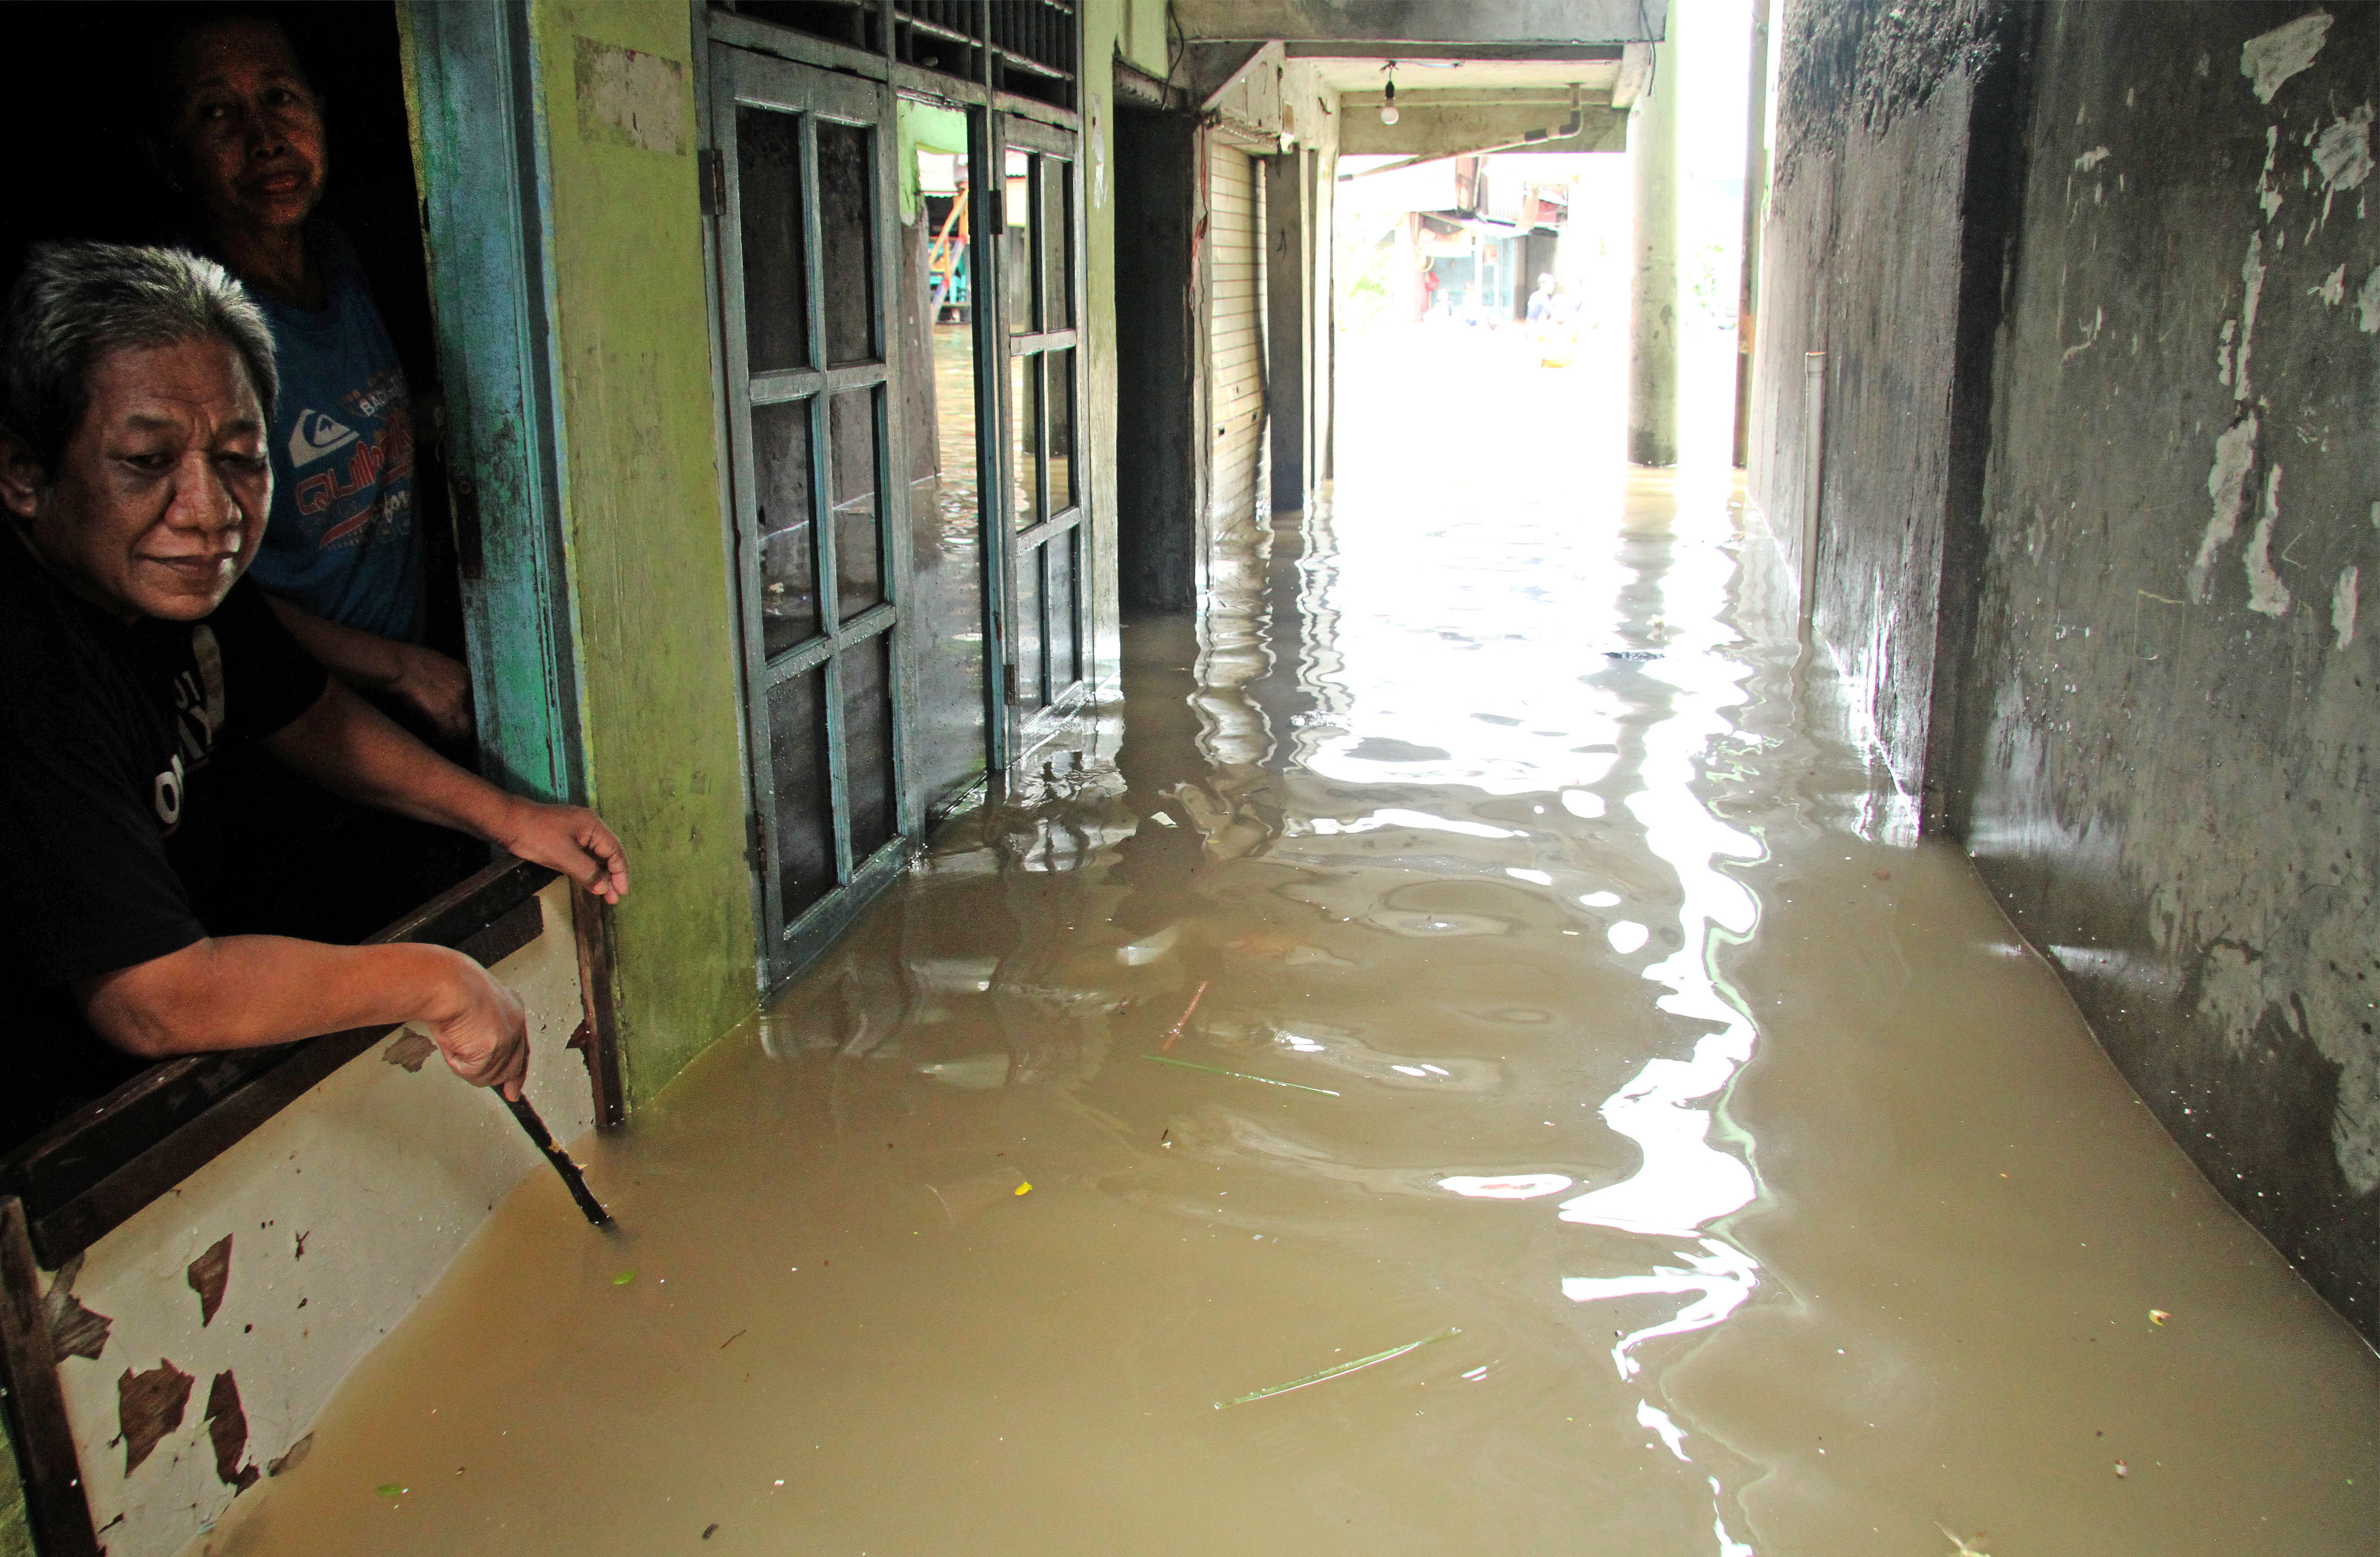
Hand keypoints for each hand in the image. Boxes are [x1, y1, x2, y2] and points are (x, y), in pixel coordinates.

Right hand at [392, 644, 473, 741]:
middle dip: (468, 724)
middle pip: (476, 715)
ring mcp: (455, 701)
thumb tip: (453, 689)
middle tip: (460, 730)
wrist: (398, 664)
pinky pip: (449, 732)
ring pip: (465, 728)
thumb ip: (452, 676)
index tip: (467, 716)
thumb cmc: (412, 660)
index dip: (473, 710)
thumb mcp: (441, 662)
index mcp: (466, 675)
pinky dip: (444, 737)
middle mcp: (466, 688)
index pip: (480, 700)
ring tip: (449, 737)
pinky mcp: (442, 713)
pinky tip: (437, 737)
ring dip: (457, 734)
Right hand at [420, 950, 530, 1099]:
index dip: (516, 1071)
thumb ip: (479, 1031)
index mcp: (512, 1009)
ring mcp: (506, 1040)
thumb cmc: (449, 987)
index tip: (515, 1090)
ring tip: (456, 1041)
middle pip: (512, 1067)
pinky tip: (454, 1043)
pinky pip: (473, 1073)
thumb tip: (473, 1055)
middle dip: (501, 1080)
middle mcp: (515, 1025)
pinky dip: (458, 1064)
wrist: (445, 984)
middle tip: (505, 1092)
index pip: (520, 1048)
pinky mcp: (494, 1052)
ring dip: (468, 1066)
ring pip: (489, 1075)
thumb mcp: (470, 1008)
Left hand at [495, 799, 630, 903]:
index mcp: (593, 826)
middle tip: (613, 898)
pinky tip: (590, 883)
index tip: (621, 892)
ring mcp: (577, 833)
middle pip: (608, 853)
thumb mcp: (564, 856)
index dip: (620, 872)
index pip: (615, 850)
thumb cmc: (537, 836)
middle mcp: (588, 827)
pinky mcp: (565, 839)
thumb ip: (587, 872)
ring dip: (600, 875)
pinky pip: (583, 856)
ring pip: (595, 856)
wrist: (508, 823)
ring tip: (605, 895)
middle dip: (612, 876)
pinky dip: (588, 870)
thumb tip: (604, 888)